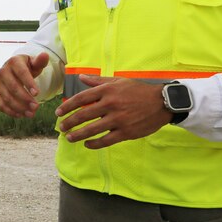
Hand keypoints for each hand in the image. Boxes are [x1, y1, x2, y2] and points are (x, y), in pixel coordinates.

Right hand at [0, 53, 49, 117]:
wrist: (15, 69)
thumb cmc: (27, 66)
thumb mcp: (34, 63)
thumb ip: (40, 61)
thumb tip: (45, 55)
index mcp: (14, 62)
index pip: (21, 73)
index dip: (28, 83)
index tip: (37, 93)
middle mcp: (3, 72)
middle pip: (13, 87)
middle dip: (25, 98)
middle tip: (36, 107)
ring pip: (7, 98)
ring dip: (19, 107)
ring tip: (31, 114)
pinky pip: (1, 105)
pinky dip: (11, 112)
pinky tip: (21, 115)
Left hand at [55, 75, 171, 148]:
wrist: (162, 102)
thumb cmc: (138, 90)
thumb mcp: (118, 81)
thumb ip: (98, 81)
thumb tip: (81, 77)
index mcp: (107, 90)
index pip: (81, 99)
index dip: (67, 106)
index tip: (58, 112)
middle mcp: (111, 104)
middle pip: (83, 115)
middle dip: (69, 122)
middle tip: (61, 127)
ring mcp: (118, 119)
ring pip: (92, 129)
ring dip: (78, 135)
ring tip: (69, 138)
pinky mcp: (126, 132)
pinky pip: (106, 140)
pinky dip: (94, 144)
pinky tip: (87, 144)